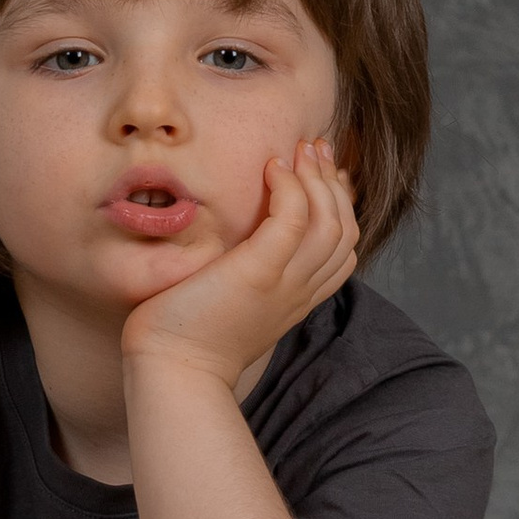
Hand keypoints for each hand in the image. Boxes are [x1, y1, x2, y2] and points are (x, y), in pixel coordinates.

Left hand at [119, 134, 358, 391]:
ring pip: (329, 221)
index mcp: (298, 299)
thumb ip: (247, 274)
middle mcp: (300, 291)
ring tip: (298, 150)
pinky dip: (290, 188)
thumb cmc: (187, 337)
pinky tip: (273, 167)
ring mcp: (284, 282)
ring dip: (317, 178)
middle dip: (335, 182)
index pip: (343, 248)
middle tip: (315, 147)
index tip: (323, 172)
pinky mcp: (259, 273)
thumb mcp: (231, 301)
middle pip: (344, 229)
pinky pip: (294, 220)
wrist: (173, 372)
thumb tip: (237, 240)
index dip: (341, 205)